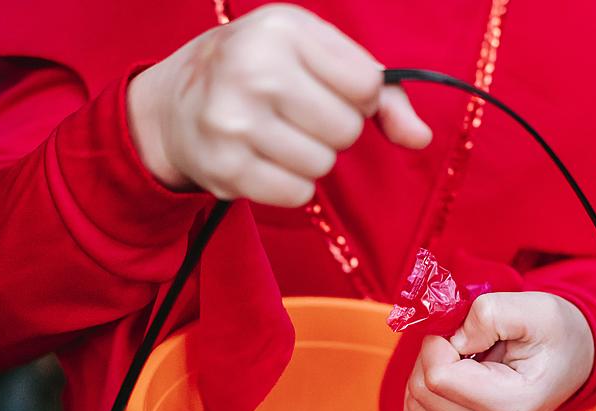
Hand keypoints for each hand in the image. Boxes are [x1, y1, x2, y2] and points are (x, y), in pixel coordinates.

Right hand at [127, 3, 431, 205]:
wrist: (175, 103)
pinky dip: (290, 185)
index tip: (326, 89)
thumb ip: (381, 93)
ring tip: (278, 137)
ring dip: (311, 159)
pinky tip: (265, 161)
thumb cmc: (260, 72)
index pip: (366, 86)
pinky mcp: (225, 169)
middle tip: (298, 116)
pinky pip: (297, 195)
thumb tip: (421, 139)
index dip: (357, 96)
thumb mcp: (315, 57)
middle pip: (346, 130)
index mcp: (280, 30)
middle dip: (333, 130)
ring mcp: (234, 122)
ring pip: (322, 165)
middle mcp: (252, 71)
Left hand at [404, 292, 594, 410]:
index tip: (465, 330)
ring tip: (465, 358)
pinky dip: (428, 388)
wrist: (573, 359)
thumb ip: (487, 315)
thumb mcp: (532, 308)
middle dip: (432, 354)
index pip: (437, 377)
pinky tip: (458, 374)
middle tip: (464, 340)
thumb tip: (451, 339)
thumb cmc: (556, 333)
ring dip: (428, 370)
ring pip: (414, 404)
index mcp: (511, 406)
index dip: (439, 342)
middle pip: (421, 391)